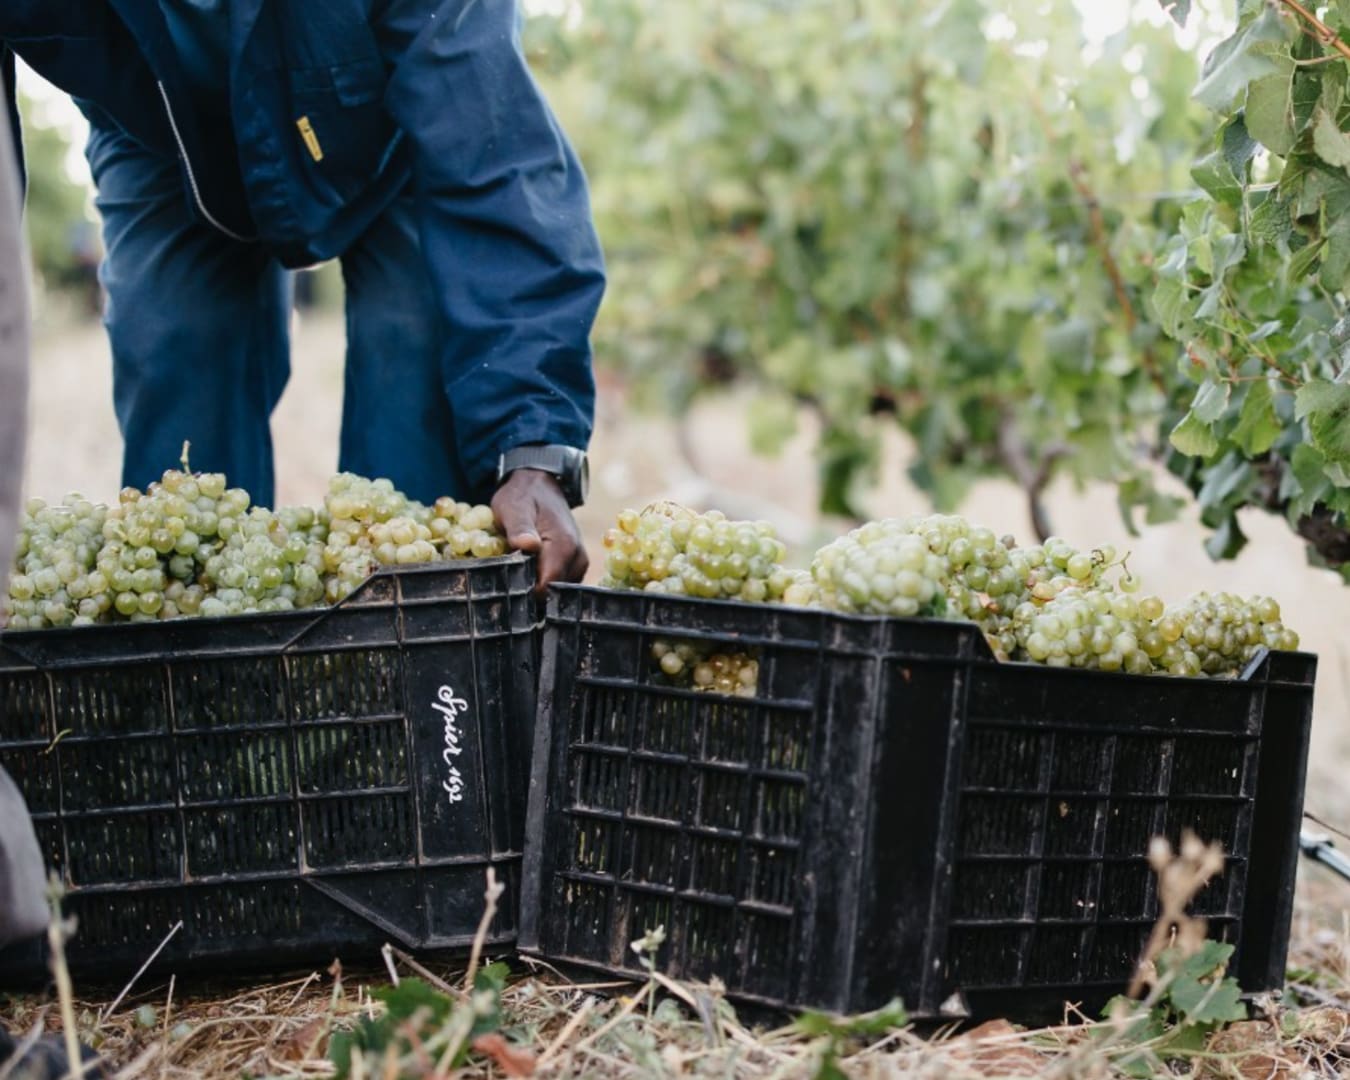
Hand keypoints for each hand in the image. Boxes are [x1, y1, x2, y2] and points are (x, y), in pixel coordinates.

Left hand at [491, 469, 588, 590]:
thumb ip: (520, 528)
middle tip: (509, 574)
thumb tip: (527, 545)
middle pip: (552, 593)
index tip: (506, 583)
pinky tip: (529, 568)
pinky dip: (542, 581)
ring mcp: (579, 563)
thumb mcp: (514, 508)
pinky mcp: (576, 565)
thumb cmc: (523, 497)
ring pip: (555, 592)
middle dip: (529, 591)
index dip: (524, 591)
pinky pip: (559, 584)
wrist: (540, 485)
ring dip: (535, 586)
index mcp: (564, 546)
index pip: (546, 587)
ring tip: (519, 567)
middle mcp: (577, 558)